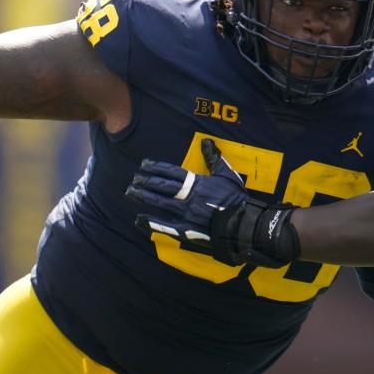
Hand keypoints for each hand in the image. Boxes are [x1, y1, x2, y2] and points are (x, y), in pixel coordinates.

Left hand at [126, 138, 299, 267]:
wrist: (242, 225)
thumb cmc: (236, 199)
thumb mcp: (227, 175)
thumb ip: (214, 158)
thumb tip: (206, 142)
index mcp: (196, 183)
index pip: (171, 172)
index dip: (156, 168)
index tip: (144, 164)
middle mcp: (187, 197)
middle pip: (162, 187)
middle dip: (146, 181)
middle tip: (134, 179)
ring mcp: (185, 214)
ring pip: (160, 203)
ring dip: (144, 197)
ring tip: (130, 193)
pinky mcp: (186, 231)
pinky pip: (164, 226)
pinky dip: (150, 222)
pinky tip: (138, 219)